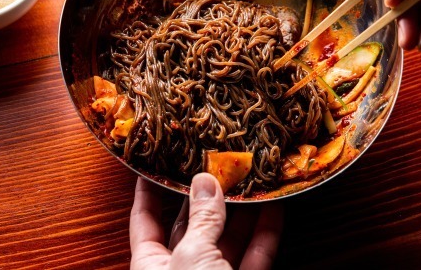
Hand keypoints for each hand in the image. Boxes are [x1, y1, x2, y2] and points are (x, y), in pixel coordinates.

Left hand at [129, 173, 282, 269]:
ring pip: (227, 239)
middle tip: (218, 161)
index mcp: (151, 265)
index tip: (154, 161)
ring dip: (241, 210)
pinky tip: (275, 210)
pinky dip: (265, 235)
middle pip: (191, 224)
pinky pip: (254, 258)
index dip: (149, 190)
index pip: (145, 218)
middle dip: (206, 195)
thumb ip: (202, 219)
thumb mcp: (192, 257)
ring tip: (251, 178)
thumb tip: (204, 181)